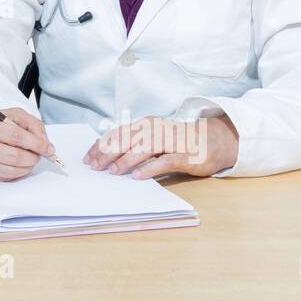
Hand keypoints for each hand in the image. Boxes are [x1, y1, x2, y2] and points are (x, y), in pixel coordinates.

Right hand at [0, 108, 53, 181]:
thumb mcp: (14, 114)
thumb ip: (33, 126)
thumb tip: (46, 146)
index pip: (16, 137)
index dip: (36, 144)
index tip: (48, 149)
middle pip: (14, 157)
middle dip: (33, 158)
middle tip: (38, 155)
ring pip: (10, 171)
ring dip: (27, 167)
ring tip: (29, 159)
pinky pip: (3, 178)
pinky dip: (16, 173)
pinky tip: (16, 165)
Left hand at [83, 114, 238, 179]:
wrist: (212, 140)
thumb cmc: (177, 141)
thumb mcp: (153, 137)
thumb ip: (133, 142)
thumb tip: (104, 152)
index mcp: (146, 124)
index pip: (118, 133)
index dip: (102, 145)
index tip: (88, 158)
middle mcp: (157, 129)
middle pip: (128, 139)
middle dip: (109, 153)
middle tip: (95, 166)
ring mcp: (172, 141)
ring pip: (145, 148)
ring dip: (126, 160)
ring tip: (112, 172)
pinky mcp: (185, 155)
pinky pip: (165, 161)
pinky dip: (150, 168)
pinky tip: (138, 176)